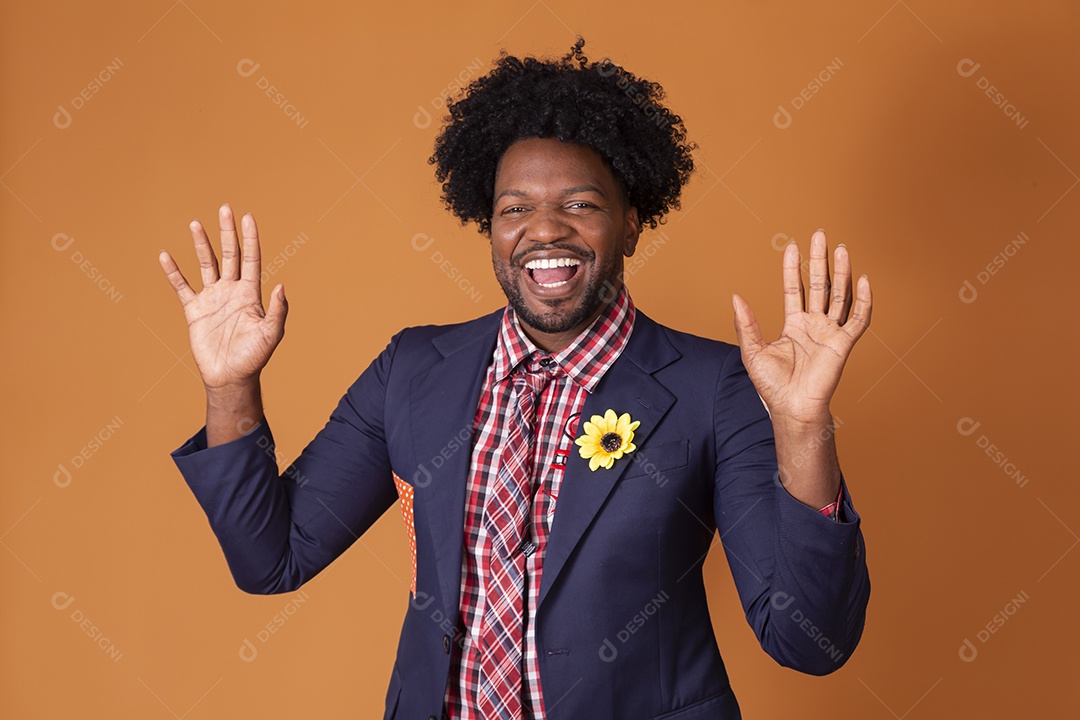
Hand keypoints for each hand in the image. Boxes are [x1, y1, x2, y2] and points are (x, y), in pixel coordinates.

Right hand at [158, 204, 287, 391]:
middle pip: (230, 255)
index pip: (251, 259)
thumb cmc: (254, 358)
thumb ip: (278, 310)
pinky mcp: (194, 310)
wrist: (230, 377)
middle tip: (225, 208)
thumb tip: (282, 285)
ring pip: (207, 264)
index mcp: (251, 294)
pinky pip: (182, 287)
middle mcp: (232, 291)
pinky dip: (173, 272)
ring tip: (195, 223)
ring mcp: (212, 298)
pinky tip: (165, 256)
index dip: (250, 238)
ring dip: (202, 245)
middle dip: (227, 232)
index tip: (247, 217)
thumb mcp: (271, 334)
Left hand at [732, 229, 870, 425]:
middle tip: (820, 235)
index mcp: (794, 325)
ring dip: (841, 272)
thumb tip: (735, 297)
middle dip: (820, 260)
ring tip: (841, 249)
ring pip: (840, 295)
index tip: (793, 246)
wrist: (791, 408)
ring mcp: (831, 333)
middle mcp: (814, 325)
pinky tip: (863, 280)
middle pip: (820, 285)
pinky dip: (863, 300)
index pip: (795, 288)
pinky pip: (858, 319)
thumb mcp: (752, 351)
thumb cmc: (772, 385)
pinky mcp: (844, 344)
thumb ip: (746, 324)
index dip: (794, 268)